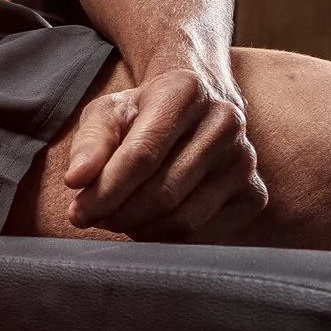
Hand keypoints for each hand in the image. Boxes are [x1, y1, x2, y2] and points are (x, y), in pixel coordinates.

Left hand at [59, 54, 265, 237]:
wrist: (197, 108)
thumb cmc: (144, 112)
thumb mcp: (109, 112)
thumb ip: (89, 142)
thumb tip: (76, 180)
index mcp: (185, 90)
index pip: (141, 154)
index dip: (105, 191)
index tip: (77, 211)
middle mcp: (225, 121)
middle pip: (163, 192)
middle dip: (119, 215)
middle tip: (94, 219)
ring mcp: (245, 160)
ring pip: (183, 220)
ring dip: (140, 230)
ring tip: (119, 219)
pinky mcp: (254, 193)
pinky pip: (205, 235)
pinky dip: (168, 239)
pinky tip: (150, 223)